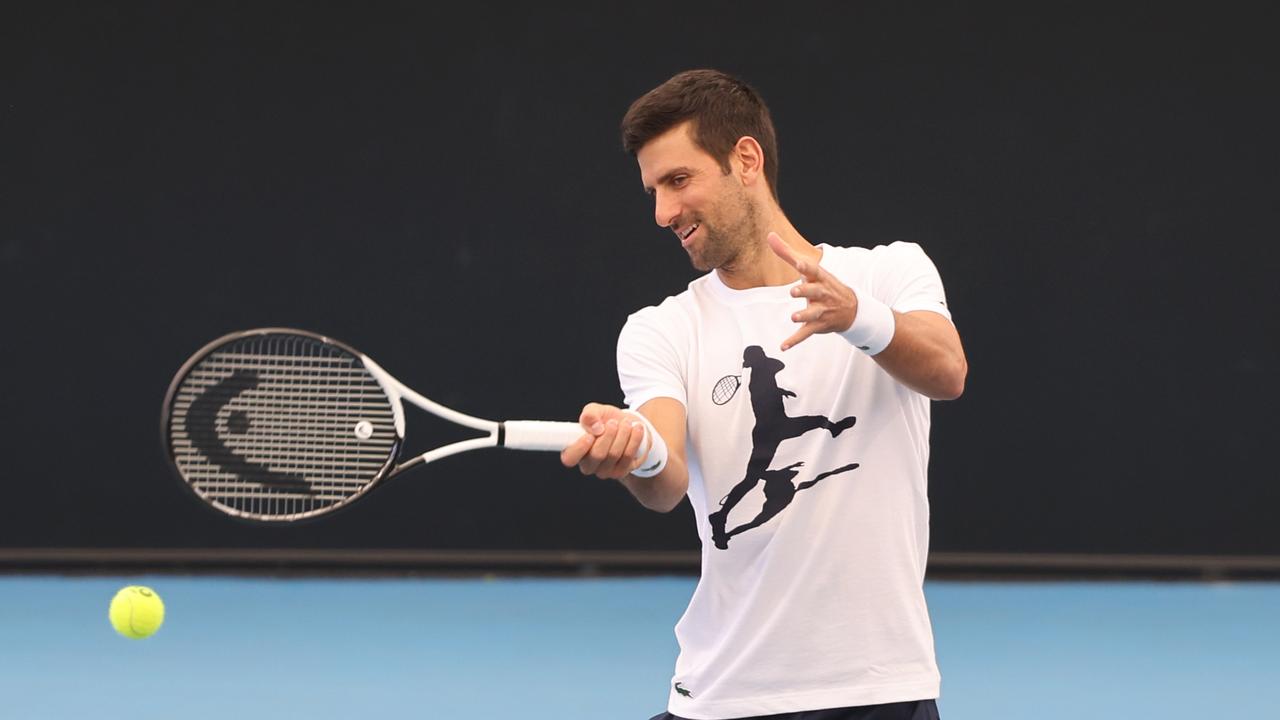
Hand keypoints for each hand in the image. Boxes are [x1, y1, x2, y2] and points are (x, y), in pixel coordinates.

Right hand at [559, 403, 648, 479]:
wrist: (629, 426)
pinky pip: (628, 457)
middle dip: (608, 435)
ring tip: (627, 423)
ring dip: (623, 435)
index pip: (569, 458)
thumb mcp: (596, 411)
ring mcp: (604, 471)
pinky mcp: (621, 472)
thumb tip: (594, 427)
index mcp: (575, 451)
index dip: (579, 448)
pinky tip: (637, 429)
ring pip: (614, 454)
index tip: (590, 435)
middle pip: (597, 455)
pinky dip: (634, 440)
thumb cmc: (607, 420)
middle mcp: (588, 465)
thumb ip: (590, 414)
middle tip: (614, 423)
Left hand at [767, 232, 857, 350]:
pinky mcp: (818, 325)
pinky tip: (783, 346)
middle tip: (794, 291)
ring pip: (813, 314)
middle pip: (814, 292)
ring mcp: (821, 310)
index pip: (814, 271)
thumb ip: (787, 253)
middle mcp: (822, 294)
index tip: (799, 263)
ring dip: (804, 315)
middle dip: (805, 291)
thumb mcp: (808, 268)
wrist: (852, 308)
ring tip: (793, 317)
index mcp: (819, 278)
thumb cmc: (822, 284)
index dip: (806, 267)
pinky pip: (806, 333)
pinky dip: (795, 340)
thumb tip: (769, 235)